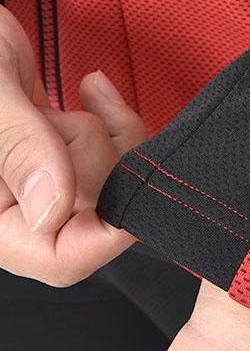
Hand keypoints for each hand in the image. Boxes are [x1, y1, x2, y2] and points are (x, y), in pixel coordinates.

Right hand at [0, 5, 144, 284]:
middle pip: (101, 213)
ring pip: (117, 181)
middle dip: (97, 156)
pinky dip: (114, 121)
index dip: (106, 230)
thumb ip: (18, 148)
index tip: (130, 181)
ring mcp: (46, 185)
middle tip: (58, 118)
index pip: (61, 257)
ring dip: (103, 133)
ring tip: (51, 106)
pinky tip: (91, 93)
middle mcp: (17, 211)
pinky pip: (118, 154)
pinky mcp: (65, 157)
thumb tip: (50, 208)